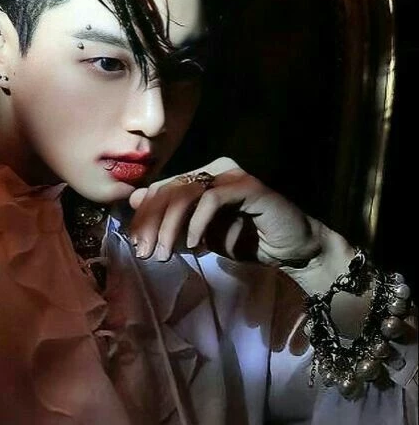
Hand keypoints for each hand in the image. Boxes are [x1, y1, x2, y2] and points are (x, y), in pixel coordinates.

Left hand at [127, 156, 322, 268]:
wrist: (291, 249)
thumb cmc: (247, 241)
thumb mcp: (199, 235)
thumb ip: (171, 220)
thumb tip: (134, 202)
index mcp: (201, 179)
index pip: (161, 190)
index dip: (144, 216)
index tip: (135, 246)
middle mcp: (215, 170)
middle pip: (169, 190)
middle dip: (151, 224)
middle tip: (144, 253)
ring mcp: (232, 175)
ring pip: (185, 194)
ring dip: (169, 227)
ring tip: (164, 254)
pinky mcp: (248, 187)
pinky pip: (212, 200)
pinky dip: (198, 223)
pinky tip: (194, 245)